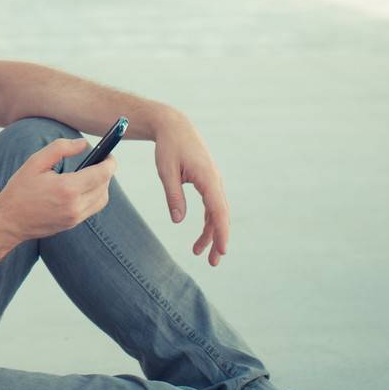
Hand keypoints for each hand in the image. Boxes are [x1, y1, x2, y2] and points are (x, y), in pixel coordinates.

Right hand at [0, 137, 120, 243]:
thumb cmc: (20, 189)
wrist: (9, 221)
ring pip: (102, 199)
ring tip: (92, 173)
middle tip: (100, 160)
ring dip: (102, 185)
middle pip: (105, 186)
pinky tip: (84, 187)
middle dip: (106, 172)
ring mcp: (75, 217)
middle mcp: (75, 206)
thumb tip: (83, 143)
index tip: (109, 154)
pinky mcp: (73, 224)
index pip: (102, 174)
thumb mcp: (36, 162)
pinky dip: (94, 196)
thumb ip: (61, 148)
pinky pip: (93, 208)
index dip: (110, 162)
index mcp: (67, 188)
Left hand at [153, 110, 230, 267]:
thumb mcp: (166, 171)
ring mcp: (213, 181)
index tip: (222, 250)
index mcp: (207, 177)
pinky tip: (201, 236)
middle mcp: (215, 180)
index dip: (221, 232)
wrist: (174, 126)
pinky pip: (211, 206)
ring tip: (200, 253)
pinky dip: (208, 222)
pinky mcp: (208, 182)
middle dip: (218, 240)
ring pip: (216, 213)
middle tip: (213, 262)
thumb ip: (173, 196)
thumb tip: (178, 221)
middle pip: (221, 216)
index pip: (218, 210)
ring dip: (211, 233)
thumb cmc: (169, 147)